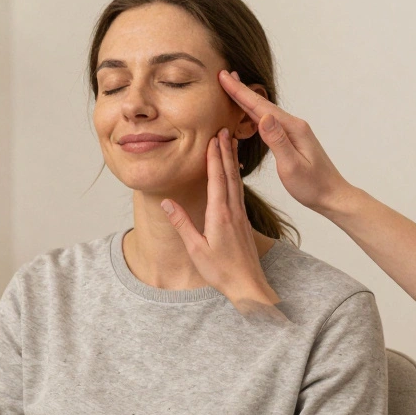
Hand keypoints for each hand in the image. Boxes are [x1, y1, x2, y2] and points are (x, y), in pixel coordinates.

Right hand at [161, 129, 280, 308]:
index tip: (213, 137)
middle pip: (230, 174)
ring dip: (232, 161)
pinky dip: (236, 177)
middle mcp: (233, 211)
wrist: (248, 285)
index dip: (215, 157)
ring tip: (231, 143)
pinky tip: (235, 173)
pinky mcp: (244, 222)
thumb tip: (167, 202)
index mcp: (221, 215)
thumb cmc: (221, 271)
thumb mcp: (195, 249)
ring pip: (237, 181)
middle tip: (223, 129)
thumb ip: (182, 224)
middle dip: (225, 151)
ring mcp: (240, 215)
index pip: (218, 179)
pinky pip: (240, 192)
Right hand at [218, 70, 355, 216]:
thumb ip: (277, 140)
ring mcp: (293, 132)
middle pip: (261, 105)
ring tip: (233, 88)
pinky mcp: (291, 139)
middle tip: (224, 75)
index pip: (260, 107)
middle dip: (241, 90)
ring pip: (264, 112)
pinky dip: (255, 113)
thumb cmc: (312, 185)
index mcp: (292, 128)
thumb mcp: (292, 165)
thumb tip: (263, 117)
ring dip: (247, 100)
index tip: (224, 77)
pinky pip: (269, 122)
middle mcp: (293, 125)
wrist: (332, 195)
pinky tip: (250, 112)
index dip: (239, 92)